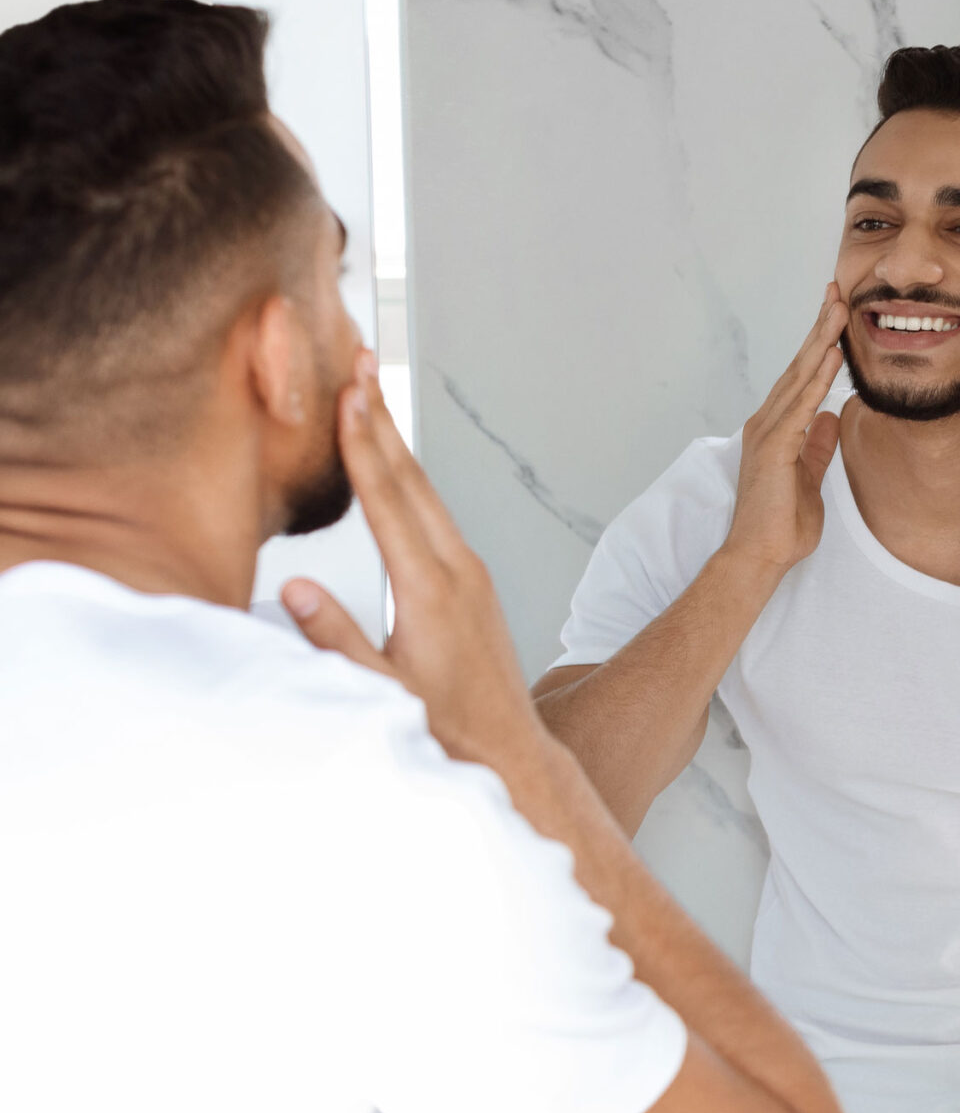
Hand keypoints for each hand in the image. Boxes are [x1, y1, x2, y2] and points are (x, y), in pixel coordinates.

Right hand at [279, 360, 550, 776]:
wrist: (509, 753)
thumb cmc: (444, 730)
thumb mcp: (380, 694)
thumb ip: (337, 640)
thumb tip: (297, 587)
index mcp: (431, 590)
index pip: (390, 501)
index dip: (364, 444)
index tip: (349, 393)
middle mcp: (457, 571)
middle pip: (411, 478)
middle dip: (380, 417)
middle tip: (359, 359)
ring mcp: (469, 574)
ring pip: (425, 492)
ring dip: (394, 440)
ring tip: (368, 393)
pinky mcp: (471, 584)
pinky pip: (434, 515)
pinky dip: (408, 477)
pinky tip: (392, 463)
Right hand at [723, 283, 847, 576]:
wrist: (760, 555)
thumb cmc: (782, 523)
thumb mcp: (810, 477)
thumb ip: (818, 446)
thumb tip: (831, 418)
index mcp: (777, 428)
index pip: (802, 378)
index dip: (819, 345)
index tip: (837, 315)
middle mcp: (768, 423)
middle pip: (798, 366)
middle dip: (819, 328)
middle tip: (837, 291)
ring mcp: (768, 433)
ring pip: (799, 377)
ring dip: (820, 342)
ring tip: (839, 310)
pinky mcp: (774, 448)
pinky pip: (801, 406)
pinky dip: (818, 378)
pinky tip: (833, 355)